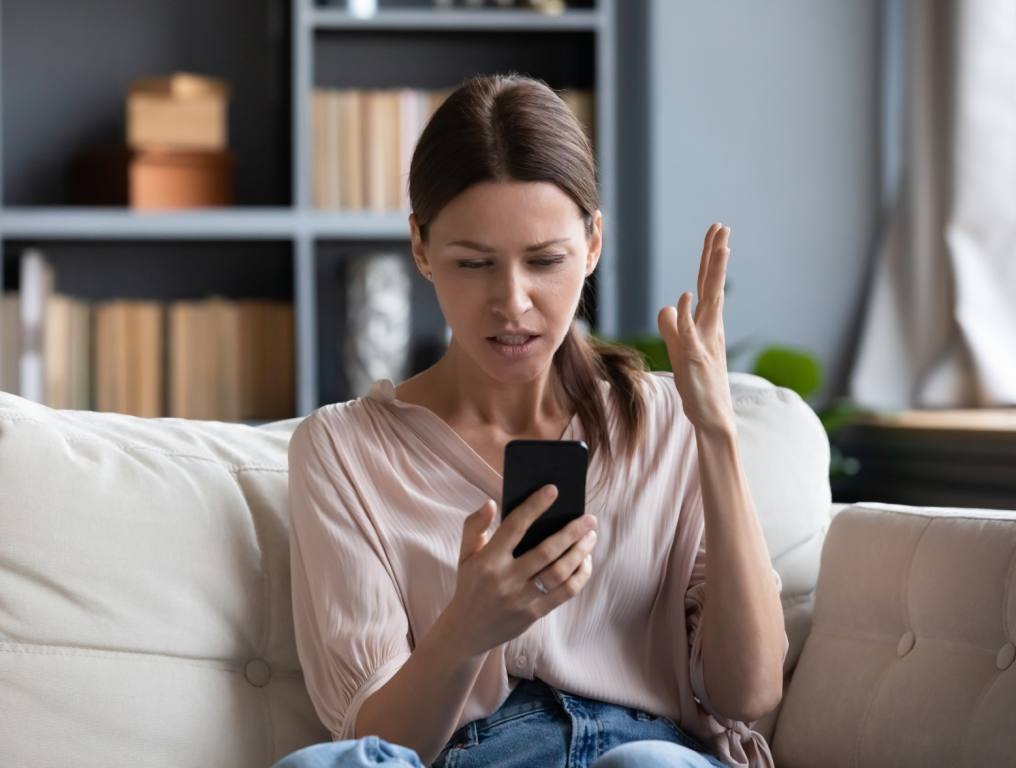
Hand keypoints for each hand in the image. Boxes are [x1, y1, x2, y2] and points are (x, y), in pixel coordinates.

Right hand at [444, 486, 597, 658]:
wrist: (467, 631)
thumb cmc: (470, 584)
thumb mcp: (464, 554)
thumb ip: (474, 526)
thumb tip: (491, 503)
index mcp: (488, 560)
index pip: (514, 526)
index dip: (534, 506)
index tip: (553, 490)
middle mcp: (505, 579)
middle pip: (546, 551)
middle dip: (572, 532)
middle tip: (589, 518)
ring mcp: (521, 598)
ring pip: (560, 572)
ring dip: (580, 552)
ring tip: (590, 537)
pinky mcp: (534, 614)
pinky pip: (565, 592)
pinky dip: (580, 575)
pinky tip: (585, 561)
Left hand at [657, 222, 735, 432]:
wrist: (712, 416)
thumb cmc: (698, 384)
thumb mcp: (679, 349)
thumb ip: (673, 327)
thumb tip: (668, 306)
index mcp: (707, 324)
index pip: (708, 284)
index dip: (711, 259)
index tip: (717, 233)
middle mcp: (710, 328)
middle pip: (713, 285)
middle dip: (717, 255)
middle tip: (723, 227)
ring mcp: (705, 341)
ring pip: (710, 301)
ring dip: (714, 274)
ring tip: (720, 247)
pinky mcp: (695, 359)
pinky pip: (690, 333)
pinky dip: (688, 315)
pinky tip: (686, 296)